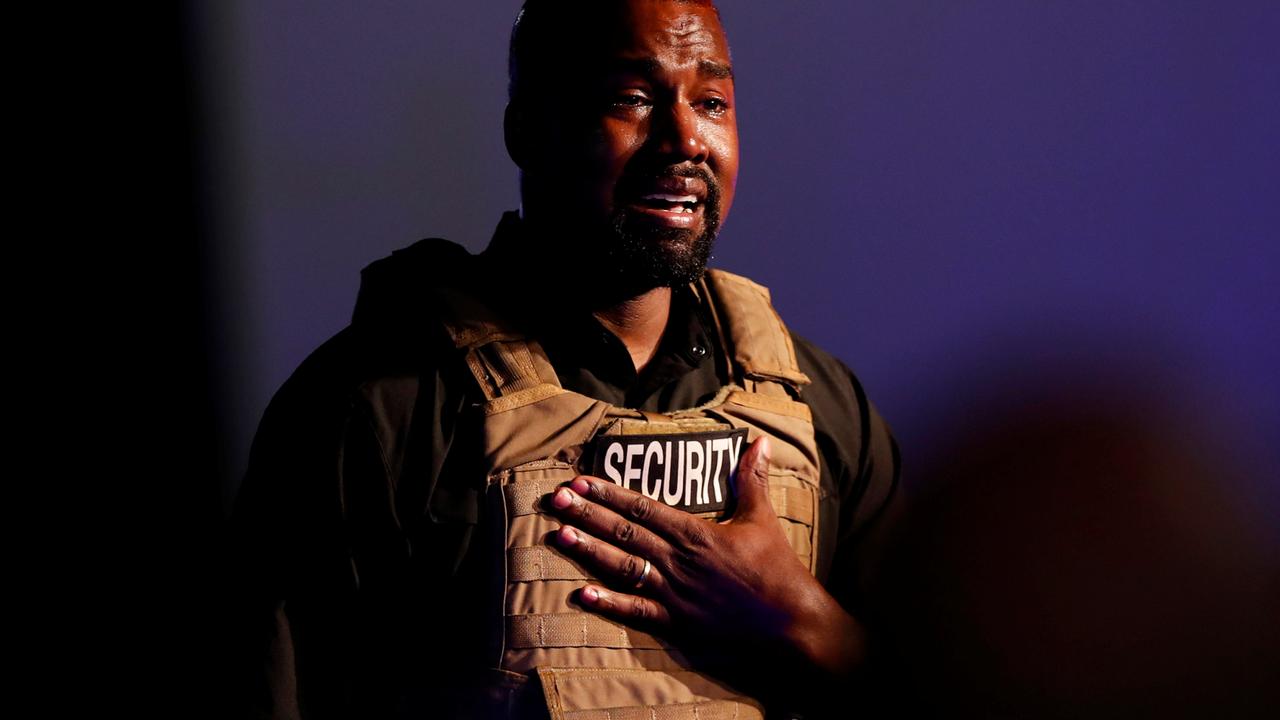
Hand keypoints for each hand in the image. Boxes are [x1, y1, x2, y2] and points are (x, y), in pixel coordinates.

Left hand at [547, 437, 865, 679]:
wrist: (790, 622)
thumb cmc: (777, 569)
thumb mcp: (763, 519)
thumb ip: (752, 480)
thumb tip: (758, 442)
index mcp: (696, 533)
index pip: (643, 507)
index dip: (609, 493)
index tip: (580, 482)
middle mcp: (679, 560)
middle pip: (625, 532)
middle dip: (588, 515)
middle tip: (555, 501)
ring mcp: (674, 593)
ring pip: (623, 567)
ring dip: (590, 552)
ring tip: (560, 537)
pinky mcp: (676, 623)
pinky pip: (636, 612)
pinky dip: (608, 603)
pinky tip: (582, 593)